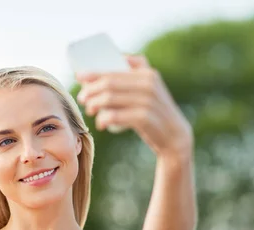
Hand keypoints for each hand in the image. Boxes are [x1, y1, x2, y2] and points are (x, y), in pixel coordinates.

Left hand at [76, 54, 192, 158]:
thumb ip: (127, 78)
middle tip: (82, 98)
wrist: (174, 135)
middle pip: (109, 83)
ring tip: (89, 110)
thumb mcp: (146, 90)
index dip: (93, 72)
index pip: (114, 69)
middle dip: (91, 90)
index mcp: (147, 73)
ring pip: (109, 98)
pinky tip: (100, 123)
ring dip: (94, 104)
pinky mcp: (145, 118)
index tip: (79, 77)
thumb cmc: (152, 112)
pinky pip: (115, 115)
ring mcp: (147, 100)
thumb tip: (90, 76)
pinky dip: (104, 119)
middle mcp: (149, 84)